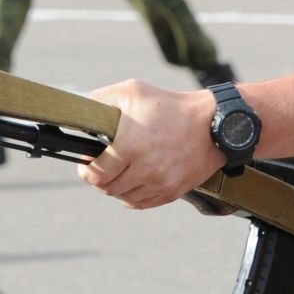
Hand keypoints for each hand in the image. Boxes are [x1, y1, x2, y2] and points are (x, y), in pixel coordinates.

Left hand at [78, 80, 221, 208]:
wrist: (212, 123)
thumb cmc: (170, 105)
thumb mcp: (133, 91)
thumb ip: (101, 100)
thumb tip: (81, 112)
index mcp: (130, 145)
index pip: (95, 174)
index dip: (86, 169)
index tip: (87, 161)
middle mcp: (145, 169)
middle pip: (107, 188)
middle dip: (99, 178)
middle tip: (100, 166)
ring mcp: (160, 183)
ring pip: (122, 197)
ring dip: (116, 186)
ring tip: (119, 171)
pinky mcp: (171, 192)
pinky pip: (140, 202)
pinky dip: (132, 194)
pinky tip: (133, 180)